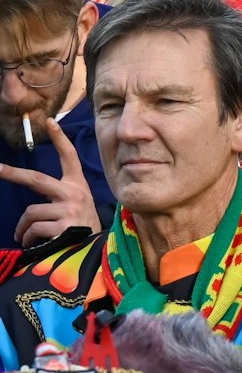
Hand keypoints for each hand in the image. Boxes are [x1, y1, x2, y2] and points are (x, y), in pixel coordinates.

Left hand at [2, 118, 99, 245]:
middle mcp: (74, 194)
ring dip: (22, 228)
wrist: (96, 250)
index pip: (69, 158)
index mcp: (77, 185)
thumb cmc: (82, 228)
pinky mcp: (64, 226)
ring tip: (24, 236)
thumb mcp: (77, 207)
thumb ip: (57, 200)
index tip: (50, 121)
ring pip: (31, 212)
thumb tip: (29, 210)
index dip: (60, 139)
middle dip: (13, 174)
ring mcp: (69, 209)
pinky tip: (31, 243)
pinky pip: (34, 229)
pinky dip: (27, 237)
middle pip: (37, 179)